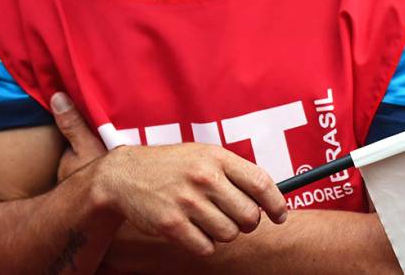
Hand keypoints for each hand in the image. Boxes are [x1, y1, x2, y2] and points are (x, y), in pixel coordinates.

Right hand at [49, 92, 288, 257]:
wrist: (124, 176)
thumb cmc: (171, 167)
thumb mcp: (203, 156)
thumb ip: (234, 172)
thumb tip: (270, 197)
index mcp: (217, 158)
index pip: (261, 183)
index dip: (276, 204)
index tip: (280, 215)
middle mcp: (204, 178)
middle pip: (249, 216)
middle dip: (247, 223)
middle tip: (235, 218)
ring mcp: (187, 202)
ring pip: (229, 234)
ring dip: (223, 233)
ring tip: (206, 219)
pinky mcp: (171, 224)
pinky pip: (206, 248)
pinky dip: (204, 244)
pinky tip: (192, 229)